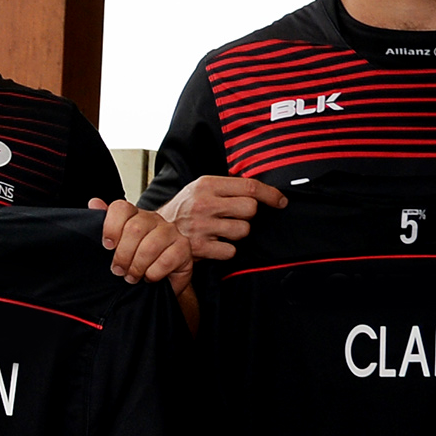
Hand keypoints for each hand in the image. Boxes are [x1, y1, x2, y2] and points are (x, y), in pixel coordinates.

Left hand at [92, 198, 192, 284]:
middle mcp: (154, 219)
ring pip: (149, 246)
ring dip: (137, 267)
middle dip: (122, 255)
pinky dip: (153, 273)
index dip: (111, 227)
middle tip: (118, 270)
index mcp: (135, 216)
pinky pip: (165, 260)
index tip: (107, 246)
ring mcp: (171, 231)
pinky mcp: (183, 247)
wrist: (161, 280)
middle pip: (134, 229)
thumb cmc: (137, 262)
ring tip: (132, 277)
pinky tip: (150, 277)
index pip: (121, 208)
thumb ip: (106, 225)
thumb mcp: (118, 245)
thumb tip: (94, 203)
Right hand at [158, 175, 284, 262]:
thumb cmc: (184, 209)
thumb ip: (227, 187)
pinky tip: (214, 244)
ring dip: (237, 233)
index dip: (270, 194)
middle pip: (250, 209)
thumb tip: (262, 190)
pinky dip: (226, 250)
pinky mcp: (200, 247)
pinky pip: (231, 250)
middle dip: (248, 215)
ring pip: (243, 230)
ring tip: (221, 230)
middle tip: (235, 217)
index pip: (250, 187)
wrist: (154, 232)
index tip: (280, 201)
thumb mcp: (200, 188)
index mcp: (207, 184)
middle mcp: (204, 203)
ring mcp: (201, 226)